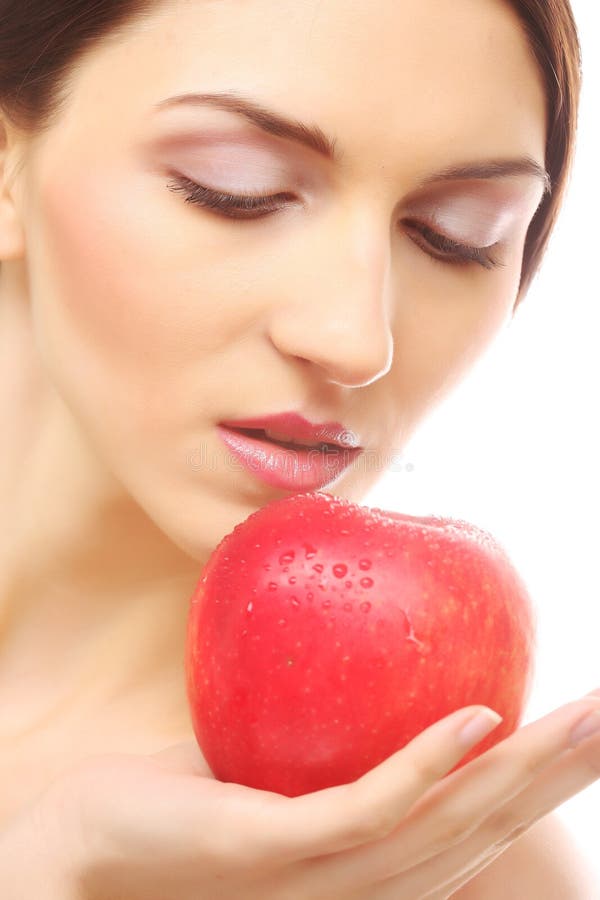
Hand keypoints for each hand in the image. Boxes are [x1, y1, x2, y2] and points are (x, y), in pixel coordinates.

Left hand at [8, 692, 599, 899]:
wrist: (78, 851)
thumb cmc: (178, 802)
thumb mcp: (271, 769)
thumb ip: (323, 738)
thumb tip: (361, 662)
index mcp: (368, 870)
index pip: (473, 829)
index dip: (540, 784)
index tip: (587, 728)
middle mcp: (362, 889)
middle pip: (482, 829)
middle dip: (560, 772)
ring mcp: (319, 881)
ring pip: (443, 823)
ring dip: (521, 765)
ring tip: (582, 715)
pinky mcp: (270, 855)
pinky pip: (362, 812)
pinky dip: (426, 766)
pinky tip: (476, 720)